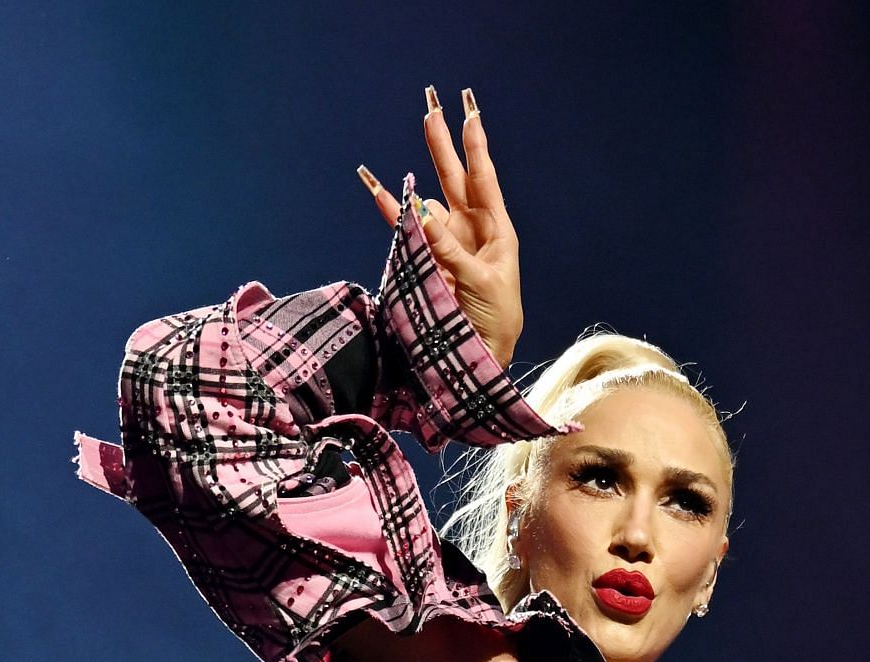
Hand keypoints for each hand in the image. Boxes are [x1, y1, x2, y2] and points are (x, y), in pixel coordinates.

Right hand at [360, 85, 523, 368]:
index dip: (475, 144)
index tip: (470, 111)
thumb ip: (450, 249)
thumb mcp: (480, 281)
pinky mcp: (426, 257)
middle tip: (432, 103)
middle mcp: (470, 228)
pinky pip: (403, 227)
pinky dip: (388, 207)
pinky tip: (373, 183)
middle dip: (442, 141)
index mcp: (496, 230)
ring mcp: (446, 240)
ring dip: (414, 183)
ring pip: (426, 200)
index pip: (483, 177)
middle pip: (453, 175)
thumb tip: (422, 212)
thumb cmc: (496, 316)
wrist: (483, 350)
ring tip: (408, 174)